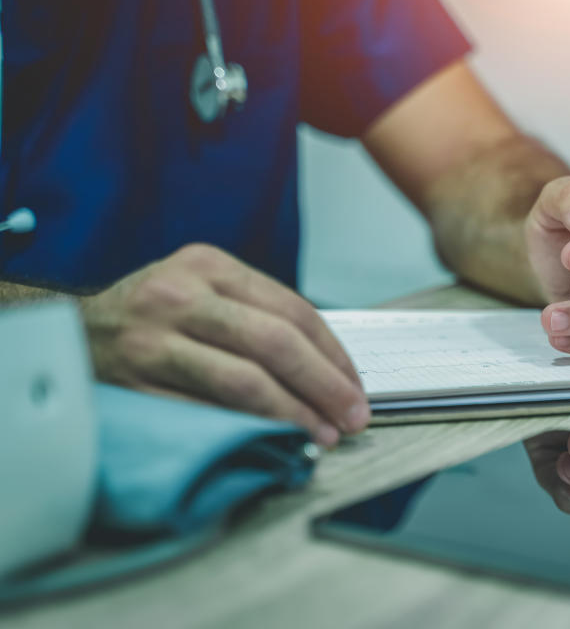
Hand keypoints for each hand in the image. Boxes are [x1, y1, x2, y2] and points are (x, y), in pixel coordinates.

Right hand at [79, 244, 367, 446]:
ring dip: (294, 414)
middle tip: (353, 418)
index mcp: (210, 266)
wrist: (75, 332)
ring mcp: (154, 340)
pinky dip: (248, 429)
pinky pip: (205, 412)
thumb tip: (332, 368)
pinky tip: (274, 440)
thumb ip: (258, 313)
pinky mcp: (136, 383)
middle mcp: (181, 295)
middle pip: (275, 343)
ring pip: (244, 381)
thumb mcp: (203, 289)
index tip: (357, 389)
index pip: (293, 311)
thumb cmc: (156, 313)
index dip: (335, 356)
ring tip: (323, 434)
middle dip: (325, 386)